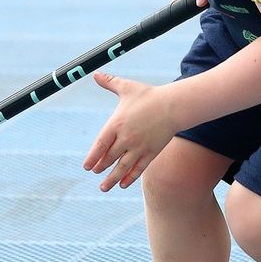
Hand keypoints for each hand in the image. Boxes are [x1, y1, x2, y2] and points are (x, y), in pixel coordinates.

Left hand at [83, 72, 178, 191]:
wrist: (173, 105)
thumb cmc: (149, 96)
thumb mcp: (127, 87)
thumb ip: (109, 82)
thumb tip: (95, 74)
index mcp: (117, 124)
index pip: (101, 144)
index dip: (93, 157)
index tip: (87, 166)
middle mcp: (126, 138)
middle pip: (110, 158)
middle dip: (101, 167)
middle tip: (95, 172)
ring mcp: (139, 147)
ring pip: (123, 167)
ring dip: (112, 179)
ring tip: (103, 187)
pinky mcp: (151, 152)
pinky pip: (138, 168)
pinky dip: (130, 178)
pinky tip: (122, 184)